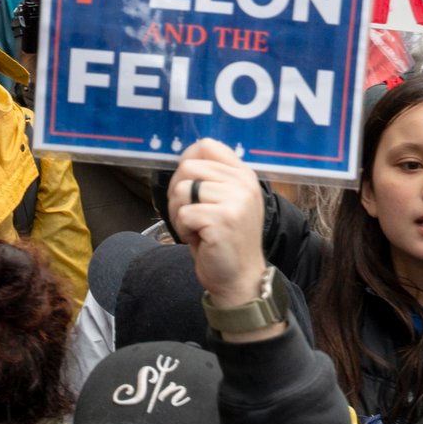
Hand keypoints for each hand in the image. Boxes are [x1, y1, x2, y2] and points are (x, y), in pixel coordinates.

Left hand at [166, 140, 271, 329]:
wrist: (239, 277)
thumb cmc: (225, 238)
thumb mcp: (226, 200)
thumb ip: (212, 177)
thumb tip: (184, 158)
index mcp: (243, 175)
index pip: (207, 146)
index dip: (187, 162)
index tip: (189, 185)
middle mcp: (243, 184)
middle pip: (187, 167)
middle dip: (178, 193)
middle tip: (192, 214)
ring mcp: (235, 201)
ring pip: (181, 189)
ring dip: (179, 212)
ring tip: (197, 227)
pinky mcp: (222, 219)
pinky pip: (183, 213)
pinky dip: (183, 228)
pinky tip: (199, 238)